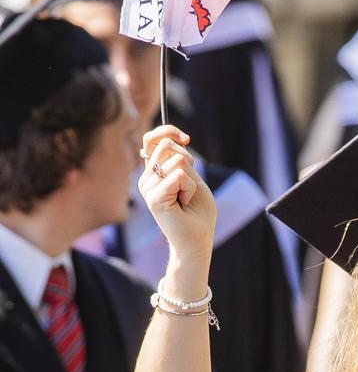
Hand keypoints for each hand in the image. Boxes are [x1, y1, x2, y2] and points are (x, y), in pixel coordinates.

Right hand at [139, 126, 215, 269]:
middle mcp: (146, 177)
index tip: (185, 138)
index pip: (152, 138)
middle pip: (166, 145)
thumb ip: (181, 160)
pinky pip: (179, 176)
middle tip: (188, 186)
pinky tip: (184, 203)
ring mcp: (147, 187)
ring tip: (186, 197)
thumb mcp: (193, 178)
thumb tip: (176, 141)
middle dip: (188, 161)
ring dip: (191, 179)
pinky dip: (190, 188)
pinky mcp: (153, 197)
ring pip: (175, 160)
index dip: (168, 131)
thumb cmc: (197, 211)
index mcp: (153, 172)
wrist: (197, 239)